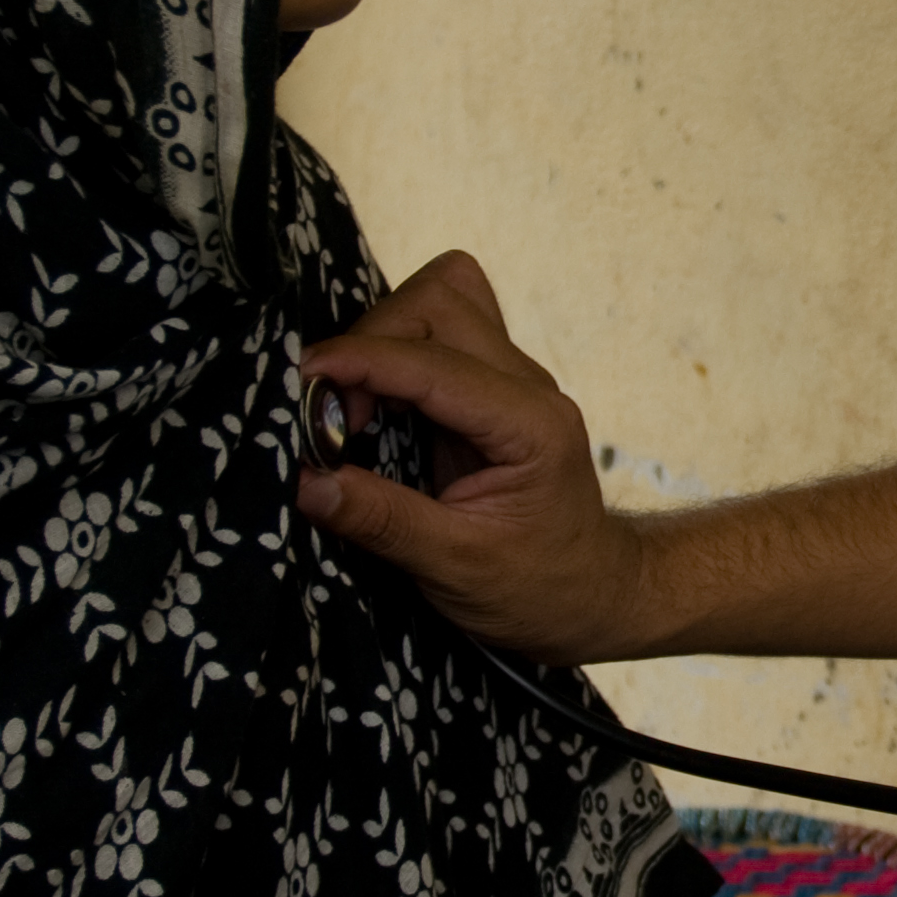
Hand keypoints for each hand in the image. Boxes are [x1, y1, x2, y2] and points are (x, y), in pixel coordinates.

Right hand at [289, 251, 655, 659]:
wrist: (591, 595)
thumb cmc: (539, 587)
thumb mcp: (457, 568)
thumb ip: (382, 520)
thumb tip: (307, 481)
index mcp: (531, 425)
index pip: (436, 362)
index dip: (363, 360)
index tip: (304, 379)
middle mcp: (526, 387)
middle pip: (440, 302)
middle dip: (371, 342)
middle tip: (336, 418)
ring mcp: (510, 381)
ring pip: (441, 301)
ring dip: (384, 338)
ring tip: (354, 408)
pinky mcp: (487, 389)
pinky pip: (435, 334)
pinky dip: (392, 353)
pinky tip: (372, 406)